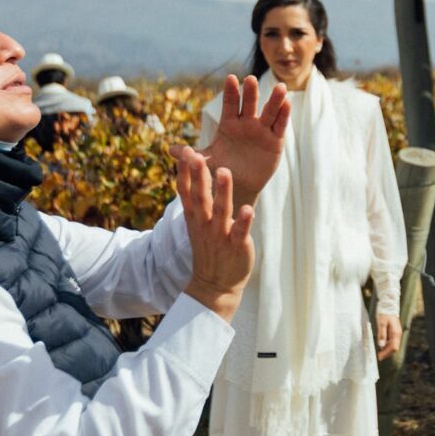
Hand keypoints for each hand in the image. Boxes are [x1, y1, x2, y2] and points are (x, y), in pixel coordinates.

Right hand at [176, 146, 254, 321]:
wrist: (214, 285)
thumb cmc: (208, 248)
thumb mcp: (197, 223)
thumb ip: (196, 199)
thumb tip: (192, 175)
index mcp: (195, 217)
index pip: (187, 191)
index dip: (185, 171)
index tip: (185, 151)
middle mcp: (205, 224)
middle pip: (200, 196)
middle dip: (198, 175)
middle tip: (195, 154)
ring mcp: (220, 235)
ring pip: (221, 210)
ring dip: (222, 191)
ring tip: (224, 172)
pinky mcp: (237, 245)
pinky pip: (240, 232)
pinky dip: (244, 221)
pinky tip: (249, 209)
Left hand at [200, 75, 289, 204]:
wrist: (238, 186)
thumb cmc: (221, 169)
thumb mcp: (206, 162)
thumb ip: (192, 155)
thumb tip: (170, 150)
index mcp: (229, 124)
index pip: (230, 105)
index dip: (230, 92)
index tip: (230, 78)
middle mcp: (246, 124)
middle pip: (249, 105)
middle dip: (250, 93)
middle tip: (251, 79)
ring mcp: (261, 131)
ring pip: (268, 112)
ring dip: (274, 100)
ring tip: (280, 87)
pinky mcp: (274, 141)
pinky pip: (279, 126)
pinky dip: (284, 115)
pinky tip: (288, 103)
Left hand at [376, 315, 403, 359]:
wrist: (388, 305)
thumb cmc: (384, 313)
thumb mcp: (381, 324)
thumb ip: (382, 335)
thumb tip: (381, 346)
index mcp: (395, 333)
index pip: (394, 348)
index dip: (386, 353)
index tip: (379, 357)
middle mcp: (398, 334)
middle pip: (394, 348)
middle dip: (387, 353)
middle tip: (378, 356)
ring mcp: (397, 333)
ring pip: (393, 345)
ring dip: (387, 350)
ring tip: (379, 352)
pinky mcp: (395, 332)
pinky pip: (392, 341)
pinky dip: (387, 345)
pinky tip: (381, 345)